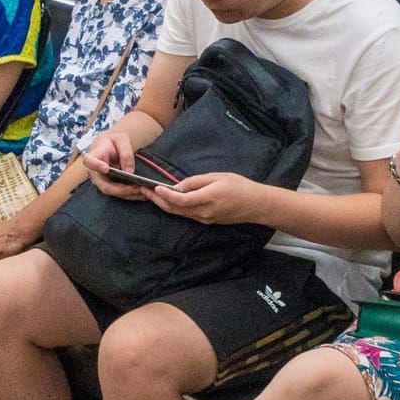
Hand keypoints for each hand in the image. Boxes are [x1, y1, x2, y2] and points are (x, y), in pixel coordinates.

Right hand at [82, 132, 148, 198]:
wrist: (108, 146)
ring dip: (128, 194)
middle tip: (137, 188)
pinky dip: (131, 194)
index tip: (106, 168)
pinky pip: (119, 193)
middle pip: (104, 185)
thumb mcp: (121, 140)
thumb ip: (125, 153)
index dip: (96, 165)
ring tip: (145, 192)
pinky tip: (144, 193)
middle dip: (121, 189)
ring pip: (113, 192)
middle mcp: (94, 172)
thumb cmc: (113, 141)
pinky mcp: (109, 185)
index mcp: (93, 156)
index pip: (90, 161)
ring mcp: (101, 181)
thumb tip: (129, 172)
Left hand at [140, 172, 262, 224]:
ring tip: (151, 195)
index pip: (181, 200)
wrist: (255, 205)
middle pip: (175, 209)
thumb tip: (178, 186)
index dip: (166, 195)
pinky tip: (168, 201)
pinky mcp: (207, 221)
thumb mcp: (218, 177)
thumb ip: (197, 182)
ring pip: (179, 213)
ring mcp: (205, 219)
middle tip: (144, 190)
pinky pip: (186, 215)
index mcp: (208, 199)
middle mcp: (204, 213)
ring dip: (164, 205)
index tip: (154, 187)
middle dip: (158, 200)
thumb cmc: (239, 186)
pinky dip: (175, 208)